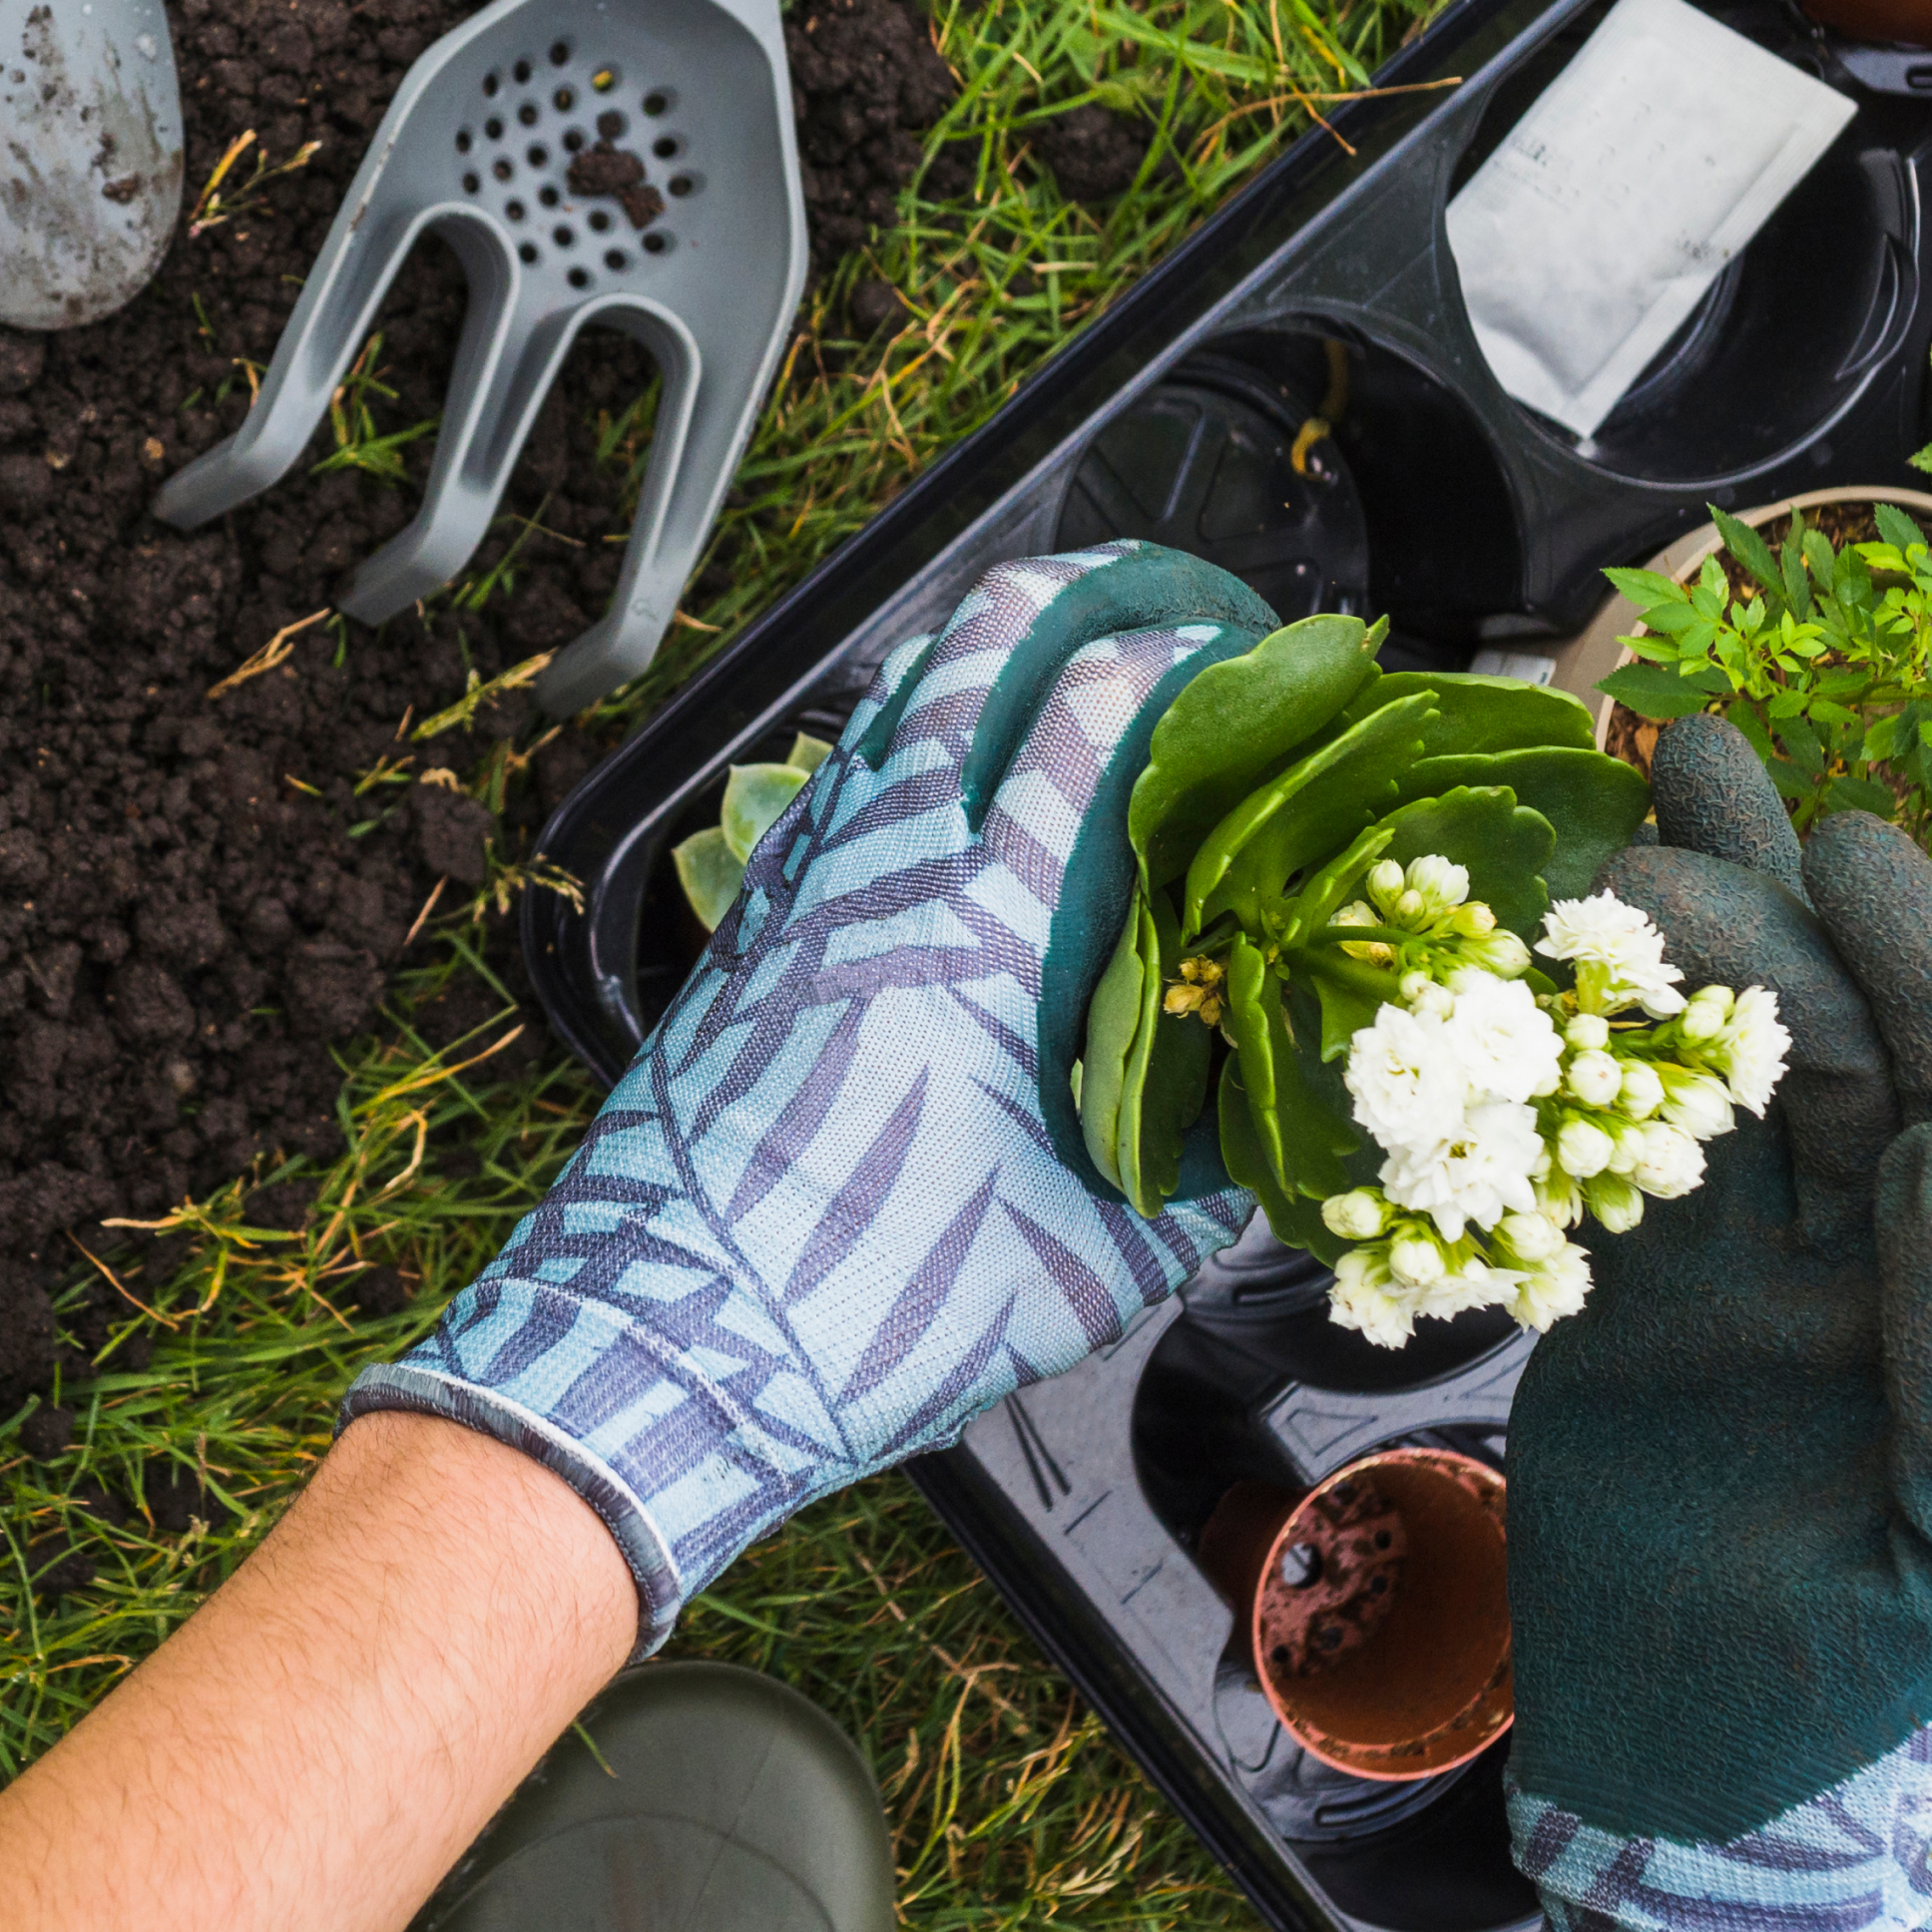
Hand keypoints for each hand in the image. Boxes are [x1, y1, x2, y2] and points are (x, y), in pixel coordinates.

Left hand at [348, 541, 1273, 1648]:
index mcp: (984, 929)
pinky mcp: (742, 926)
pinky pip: (826, 783)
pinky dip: (889, 738)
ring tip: (1043, 644)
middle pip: (974, 653)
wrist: (665, 1339)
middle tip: (1146, 593)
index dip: (1173, 655)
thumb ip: (1195, 1192)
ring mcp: (796, 885)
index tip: (1239, 647)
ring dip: (969, 651)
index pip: (1092, 720)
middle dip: (1070, 592)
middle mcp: (883, 871)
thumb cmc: (872, 1309)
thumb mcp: (1088, 1270)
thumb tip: (1265, 1145)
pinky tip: (921, 770)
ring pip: (886, 704)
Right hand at [1506, 712, 1931, 1931]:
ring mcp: (1764, 1260)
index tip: (1850, 864)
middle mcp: (1877, 1258)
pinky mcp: (1651, 1279)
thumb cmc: (1826, 1683)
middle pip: (1853, 1049)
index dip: (1917, 973)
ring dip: (1704, 930)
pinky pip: (1621, 1137)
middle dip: (1795, 913)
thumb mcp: (1929, 1539)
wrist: (1669, 1756)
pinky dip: (1589, 1042)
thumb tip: (1923, 1147)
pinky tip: (1566, 939)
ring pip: (1738, 1064)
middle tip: (1710, 795)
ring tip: (1659, 788)